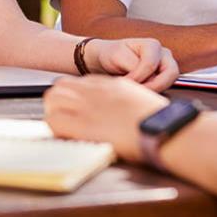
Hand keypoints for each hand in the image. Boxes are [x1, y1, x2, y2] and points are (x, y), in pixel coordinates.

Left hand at [45, 75, 167, 161]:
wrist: (163, 129)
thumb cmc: (160, 121)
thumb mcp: (141, 101)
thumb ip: (126, 100)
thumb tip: (122, 111)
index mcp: (112, 85)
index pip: (82, 83)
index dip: (75, 95)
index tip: (76, 106)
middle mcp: (96, 92)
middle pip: (61, 85)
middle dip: (57, 99)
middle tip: (59, 113)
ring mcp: (88, 106)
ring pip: (53, 98)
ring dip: (53, 109)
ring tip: (58, 121)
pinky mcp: (83, 125)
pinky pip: (54, 120)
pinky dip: (54, 126)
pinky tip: (61, 134)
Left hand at [86, 38, 178, 91]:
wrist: (108, 60)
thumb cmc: (113, 55)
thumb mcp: (118, 57)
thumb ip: (133, 66)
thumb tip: (148, 80)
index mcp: (152, 45)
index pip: (150, 65)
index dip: (137, 77)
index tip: (125, 83)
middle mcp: (163, 54)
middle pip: (171, 73)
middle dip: (154, 86)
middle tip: (138, 93)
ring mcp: (166, 67)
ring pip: (170, 82)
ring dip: (154, 90)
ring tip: (137, 93)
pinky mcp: (163, 79)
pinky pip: (165, 89)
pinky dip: (153, 93)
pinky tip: (140, 93)